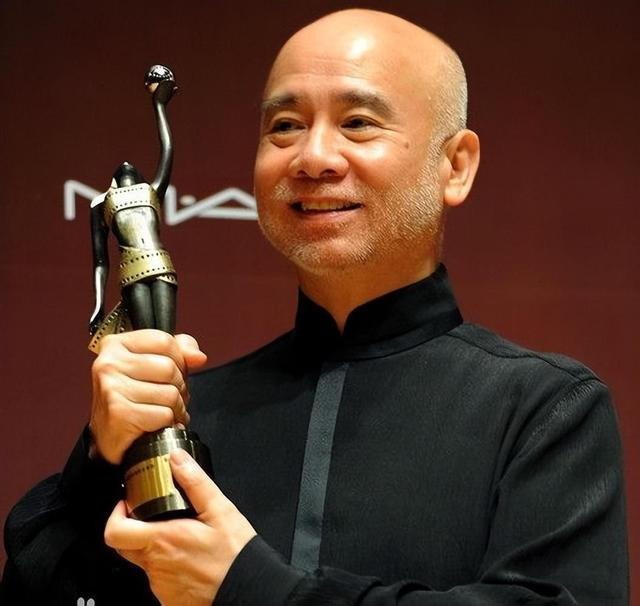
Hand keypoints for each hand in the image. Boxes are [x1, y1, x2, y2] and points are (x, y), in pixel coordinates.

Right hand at [89, 330, 206, 463]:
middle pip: (169, 367)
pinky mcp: (119, 412)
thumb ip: (180, 349)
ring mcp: (112, 388)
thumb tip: (198, 357)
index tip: (173, 371)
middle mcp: (109, 363)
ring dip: (176, 407)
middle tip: (169, 396)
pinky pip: (164, 414)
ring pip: (170, 393)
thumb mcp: (154, 363)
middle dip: (179, 386)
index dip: (179, 358)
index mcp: (116, 345)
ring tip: (164, 410)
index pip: (164, 341)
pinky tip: (158, 423)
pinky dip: (168, 422)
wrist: (109, 434)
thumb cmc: (132, 397)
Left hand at [104, 449, 256, 604]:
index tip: (128, 505)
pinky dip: (169, 566)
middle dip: (134, 527)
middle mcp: (156, 565)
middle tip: (153, 516)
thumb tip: (177, 459)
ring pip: (145, 562)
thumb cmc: (235, 554)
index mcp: (163, 540)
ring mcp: (161, 585)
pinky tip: (189, 559)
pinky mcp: (169, 599)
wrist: (249, 589)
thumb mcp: (220, 509)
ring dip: (156, 547)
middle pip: (126, 546)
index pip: (115, 532)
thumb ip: (195, 482)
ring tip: (182, 537)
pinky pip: (160, 579)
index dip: (115, 516)